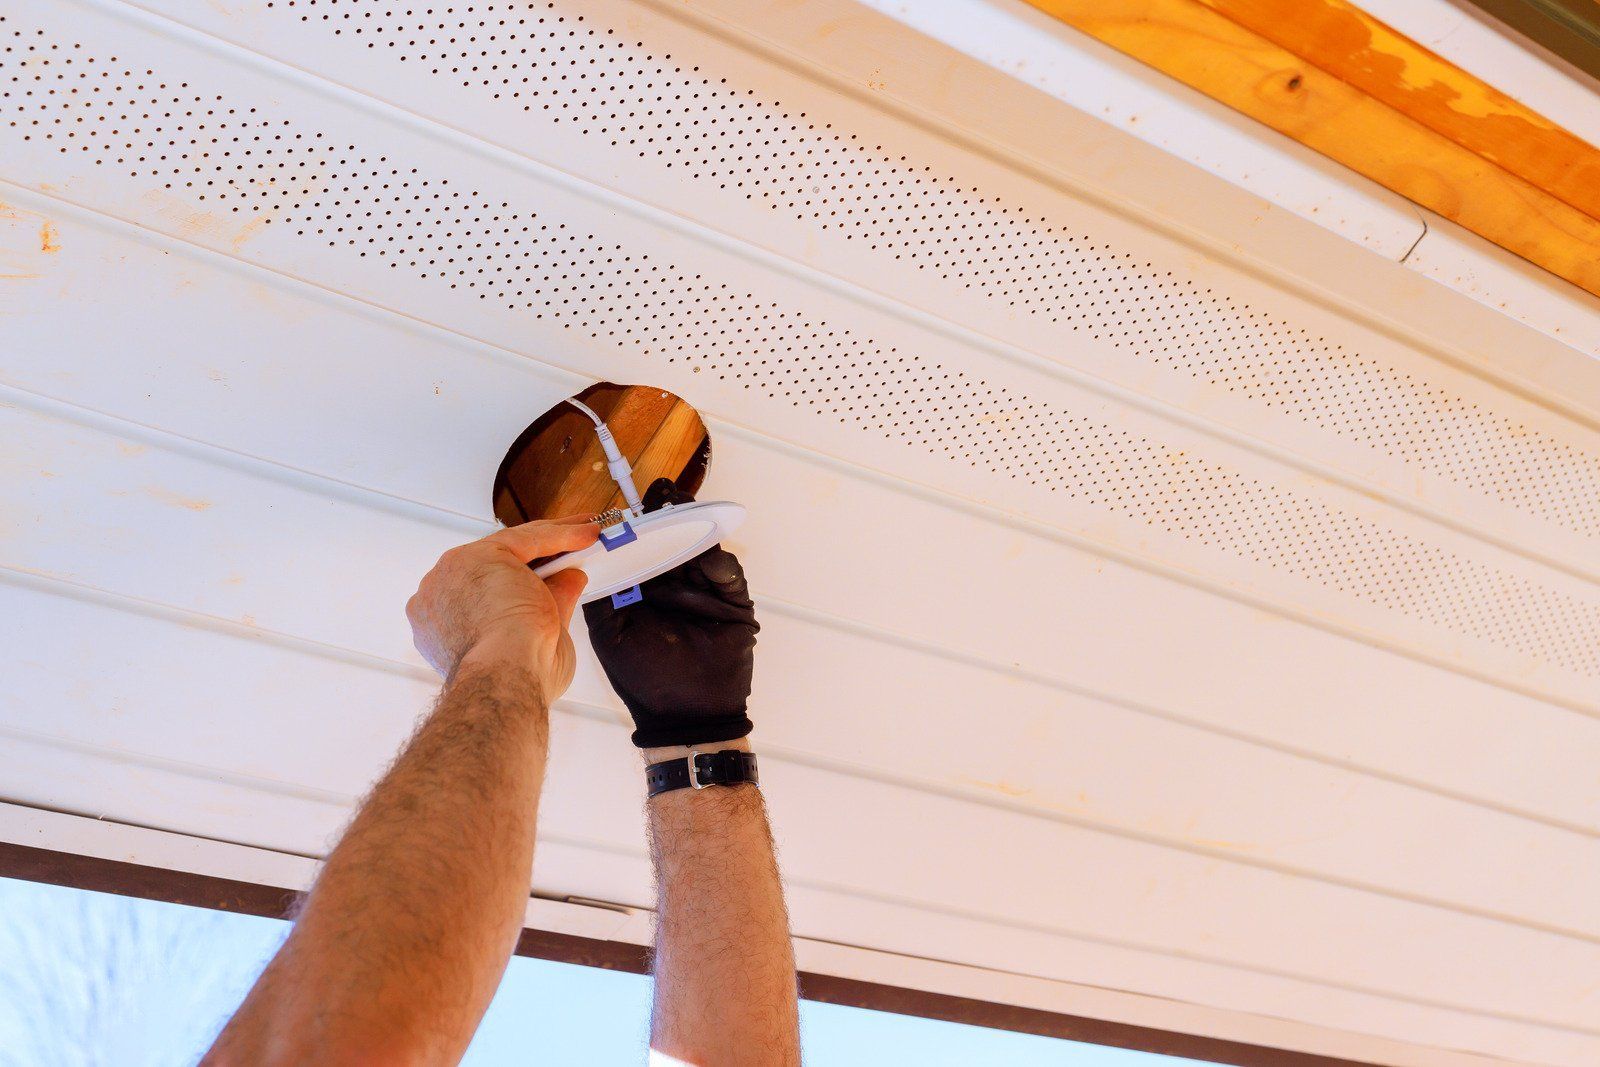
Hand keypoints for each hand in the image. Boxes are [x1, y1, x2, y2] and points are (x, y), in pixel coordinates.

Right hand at [407, 516, 598, 700]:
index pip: (484, 590)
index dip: (521, 579)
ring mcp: (453, 574)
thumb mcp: (537, 637)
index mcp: (442, 623)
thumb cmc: (514, 676)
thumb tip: (570, 580)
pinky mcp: (480, 556)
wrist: (505, 675)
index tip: (550, 574)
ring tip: (584, 535)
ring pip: (511, 547)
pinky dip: (559, 535)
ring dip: (552, 539)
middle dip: (536, 555)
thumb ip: (550, 602)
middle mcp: (440, 595)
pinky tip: (584, 533)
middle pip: (494, 564)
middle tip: (571, 550)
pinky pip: (526, 539)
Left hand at [584, 480, 758, 747]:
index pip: (641, 549)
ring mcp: (705, 594)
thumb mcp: (611, 634)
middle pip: (673, 542)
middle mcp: (675, 588)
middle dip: (667, 517)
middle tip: (661, 493)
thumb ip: (600, 597)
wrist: (686, 717)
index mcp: (645, 591)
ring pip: (701, 551)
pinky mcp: (732, 605)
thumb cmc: (645, 680)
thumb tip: (583, 561)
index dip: (635, 528)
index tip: (625, 508)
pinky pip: (728, 577)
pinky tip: (708, 554)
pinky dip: (719, 563)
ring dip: (694, 529)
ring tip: (684, 510)